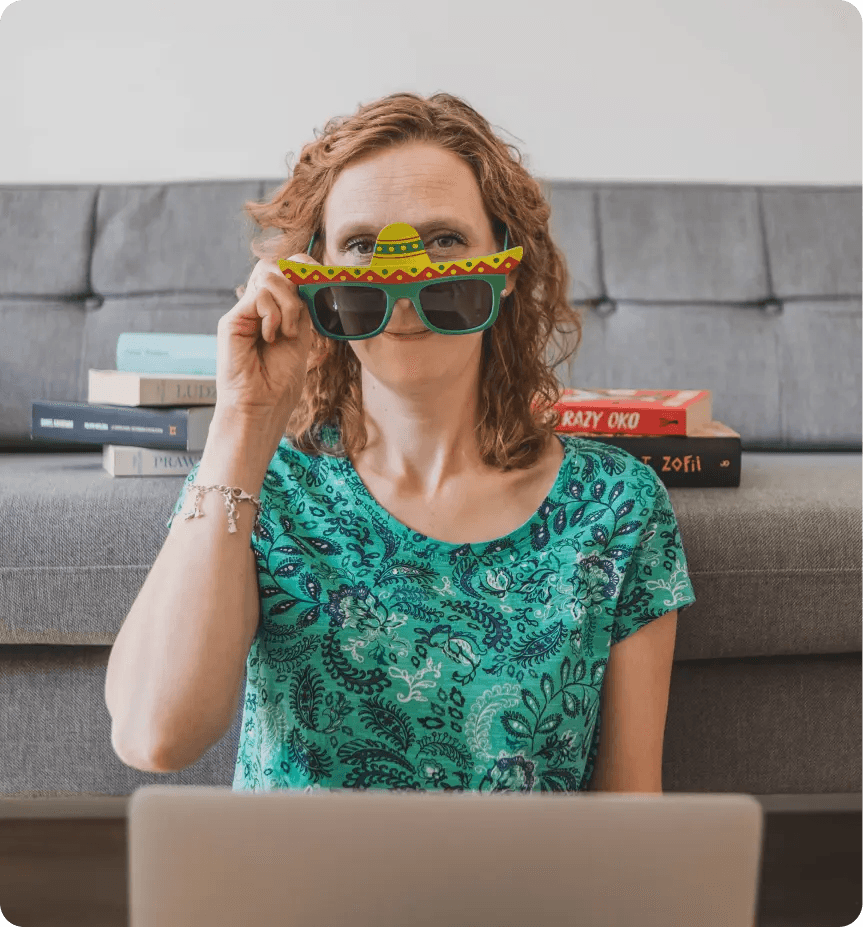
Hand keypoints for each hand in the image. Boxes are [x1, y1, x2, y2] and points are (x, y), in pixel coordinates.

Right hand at [215, 254, 318, 429]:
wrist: (262, 407)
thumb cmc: (280, 381)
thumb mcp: (300, 336)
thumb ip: (301, 307)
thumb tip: (306, 276)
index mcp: (273, 312)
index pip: (284, 271)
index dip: (301, 266)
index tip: (319, 279)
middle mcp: (256, 308)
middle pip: (275, 266)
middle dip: (297, 279)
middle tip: (304, 308)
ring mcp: (243, 313)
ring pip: (270, 277)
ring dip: (289, 305)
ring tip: (287, 333)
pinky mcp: (232, 320)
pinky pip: (261, 296)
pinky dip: (274, 315)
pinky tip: (272, 337)